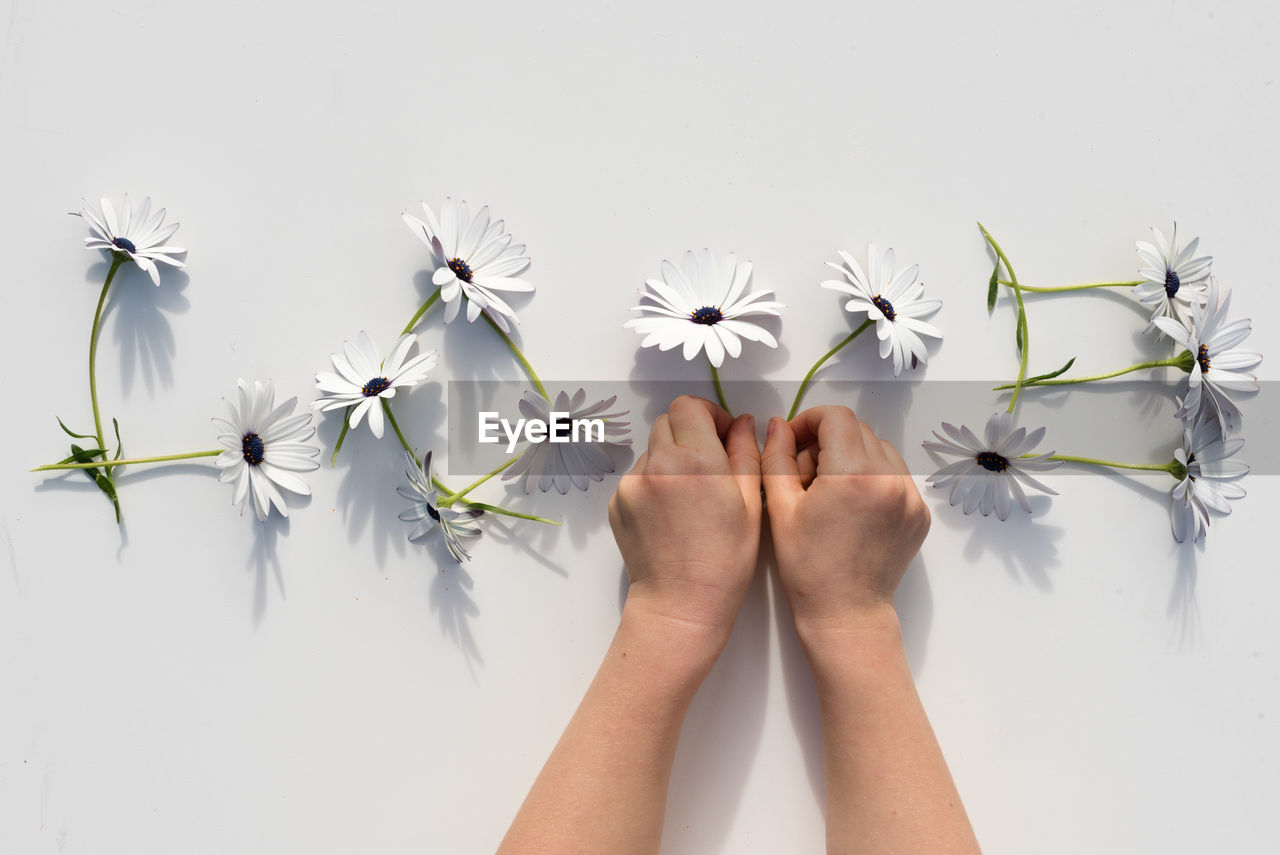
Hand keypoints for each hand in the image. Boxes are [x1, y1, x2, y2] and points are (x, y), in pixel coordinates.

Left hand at [608, 396, 761, 642]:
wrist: (680, 603)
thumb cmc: (725, 560)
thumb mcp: (750, 503)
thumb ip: (746, 453)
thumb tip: (744, 423)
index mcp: (694, 460)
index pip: (689, 406)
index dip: (709, 413)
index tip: (723, 433)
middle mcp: (657, 464)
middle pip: (668, 422)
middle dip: (690, 432)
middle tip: (710, 461)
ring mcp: (631, 484)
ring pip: (652, 449)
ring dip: (671, 458)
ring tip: (691, 495)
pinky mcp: (617, 502)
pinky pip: (638, 476)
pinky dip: (655, 482)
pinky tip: (672, 513)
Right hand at [761, 406, 929, 634]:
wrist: (847, 612)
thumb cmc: (807, 567)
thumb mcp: (781, 509)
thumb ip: (776, 458)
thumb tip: (777, 426)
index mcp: (852, 474)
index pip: (836, 417)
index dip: (809, 421)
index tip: (793, 442)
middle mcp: (889, 478)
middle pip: (858, 430)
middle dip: (828, 440)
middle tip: (806, 473)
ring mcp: (909, 496)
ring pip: (880, 450)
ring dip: (853, 456)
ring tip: (830, 490)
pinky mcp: (919, 512)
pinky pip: (896, 476)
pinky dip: (873, 478)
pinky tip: (853, 506)